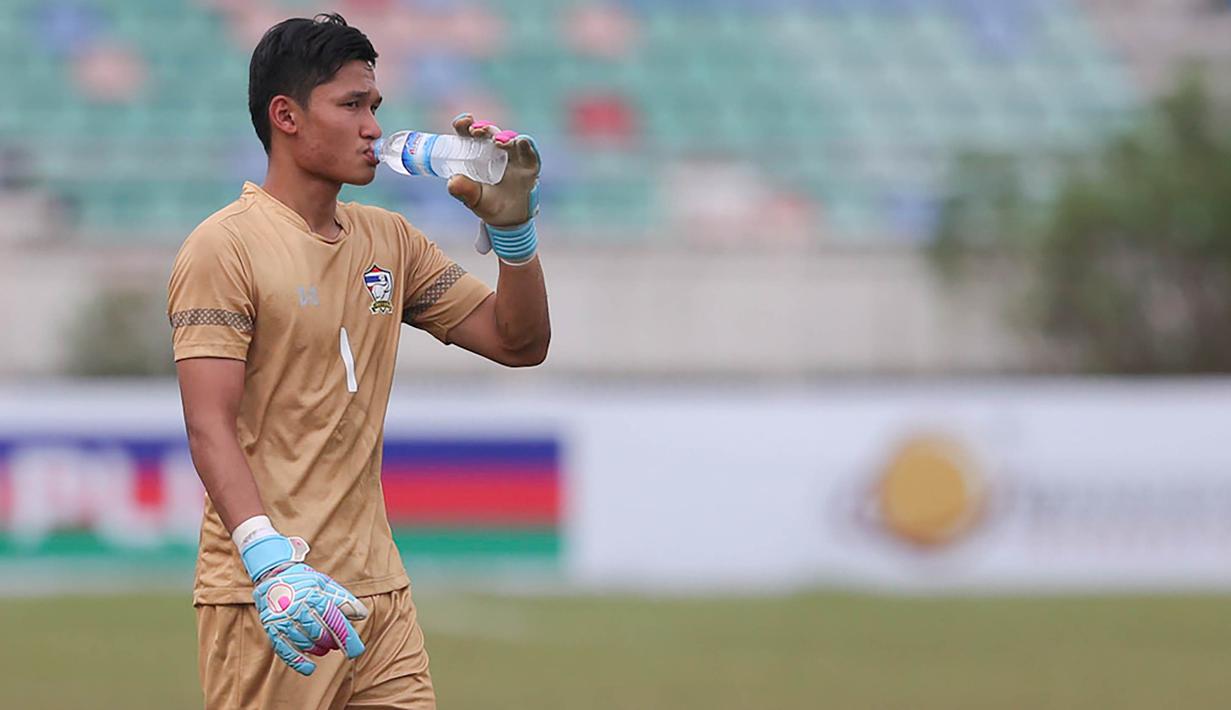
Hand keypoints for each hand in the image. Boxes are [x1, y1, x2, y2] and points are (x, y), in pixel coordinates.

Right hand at [243, 534, 368, 675]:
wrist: (272, 575)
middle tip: (336, 643)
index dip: (347, 639)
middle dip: (332, 643)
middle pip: (321, 635)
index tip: (356, 651)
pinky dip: (297, 662)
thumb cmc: (305, 581)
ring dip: (318, 650)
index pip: (335, 621)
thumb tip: (362, 615)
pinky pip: (285, 650)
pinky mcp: (272, 629)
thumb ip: (343, 599)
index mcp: (314, 596)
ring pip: (305, 644)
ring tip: (323, 647)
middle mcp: (298, 608)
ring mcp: (284, 620)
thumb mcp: (325, 584)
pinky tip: (309, 668)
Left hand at [447, 114, 540, 263]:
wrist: (509, 219)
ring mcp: (514, 156)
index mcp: (478, 153)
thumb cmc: (488, 204)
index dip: (465, 124)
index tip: (463, 123)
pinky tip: (521, 142)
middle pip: (490, 133)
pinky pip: (530, 152)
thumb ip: (463, 190)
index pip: (470, 133)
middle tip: (475, 131)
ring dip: (503, 136)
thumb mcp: (473, 199)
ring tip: (497, 141)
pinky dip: (526, 145)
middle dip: (483, 129)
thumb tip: (452, 181)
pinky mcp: (530, 165)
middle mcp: (496, 151)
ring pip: (510, 139)